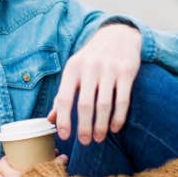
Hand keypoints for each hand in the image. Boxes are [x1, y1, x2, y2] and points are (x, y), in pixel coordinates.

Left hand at [52, 23, 141, 144]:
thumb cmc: (92, 59)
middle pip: (85, 105)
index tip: (64, 136)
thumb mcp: (74, 71)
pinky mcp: (126, 72)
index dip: (63, 119)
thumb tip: (50, 120)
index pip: (64, 98)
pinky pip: (122, 100)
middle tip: (85, 142)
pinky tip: (115, 128)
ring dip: (101, 125)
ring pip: (104, 105)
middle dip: (84, 127)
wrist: (118, 35)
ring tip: (99, 138)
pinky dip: (118, 117)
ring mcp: (109, 69)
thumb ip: (62, 94)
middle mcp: (90, 68)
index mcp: (73, 68)